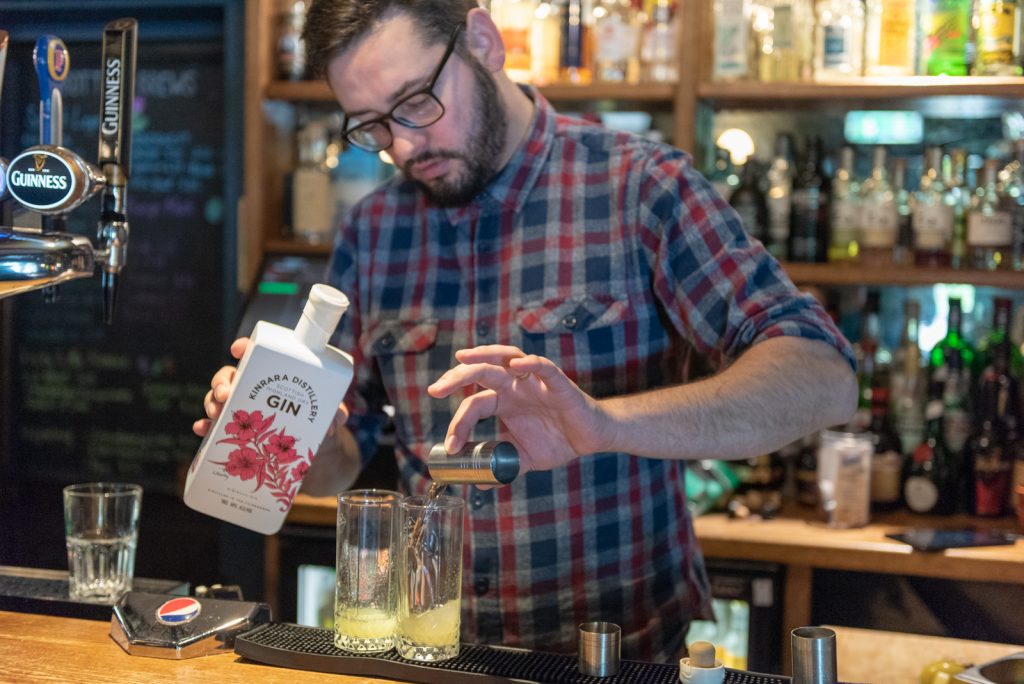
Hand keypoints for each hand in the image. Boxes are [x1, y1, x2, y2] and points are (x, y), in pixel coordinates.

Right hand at [192, 337, 351, 438]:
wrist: (310, 451)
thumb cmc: (316, 421)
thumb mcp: (327, 414)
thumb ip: (334, 412)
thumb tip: (337, 418)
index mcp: (272, 375)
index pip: (256, 354)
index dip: (245, 346)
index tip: (238, 348)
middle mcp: (252, 388)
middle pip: (229, 376)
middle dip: (222, 382)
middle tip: (226, 393)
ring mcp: (240, 409)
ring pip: (217, 399)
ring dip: (212, 403)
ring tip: (216, 414)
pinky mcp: (234, 431)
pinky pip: (213, 426)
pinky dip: (204, 427)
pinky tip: (201, 430)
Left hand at [427, 345, 609, 472]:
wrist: (590, 439)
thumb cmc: (557, 440)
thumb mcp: (522, 458)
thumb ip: (500, 465)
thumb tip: (477, 482)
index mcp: (503, 402)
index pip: (473, 405)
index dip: (458, 424)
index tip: (450, 447)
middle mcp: (514, 387)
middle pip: (481, 373)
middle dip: (456, 377)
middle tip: (435, 390)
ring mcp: (534, 383)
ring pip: (506, 359)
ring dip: (484, 356)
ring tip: (463, 359)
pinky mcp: (558, 384)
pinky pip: (543, 368)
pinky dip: (530, 364)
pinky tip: (516, 365)